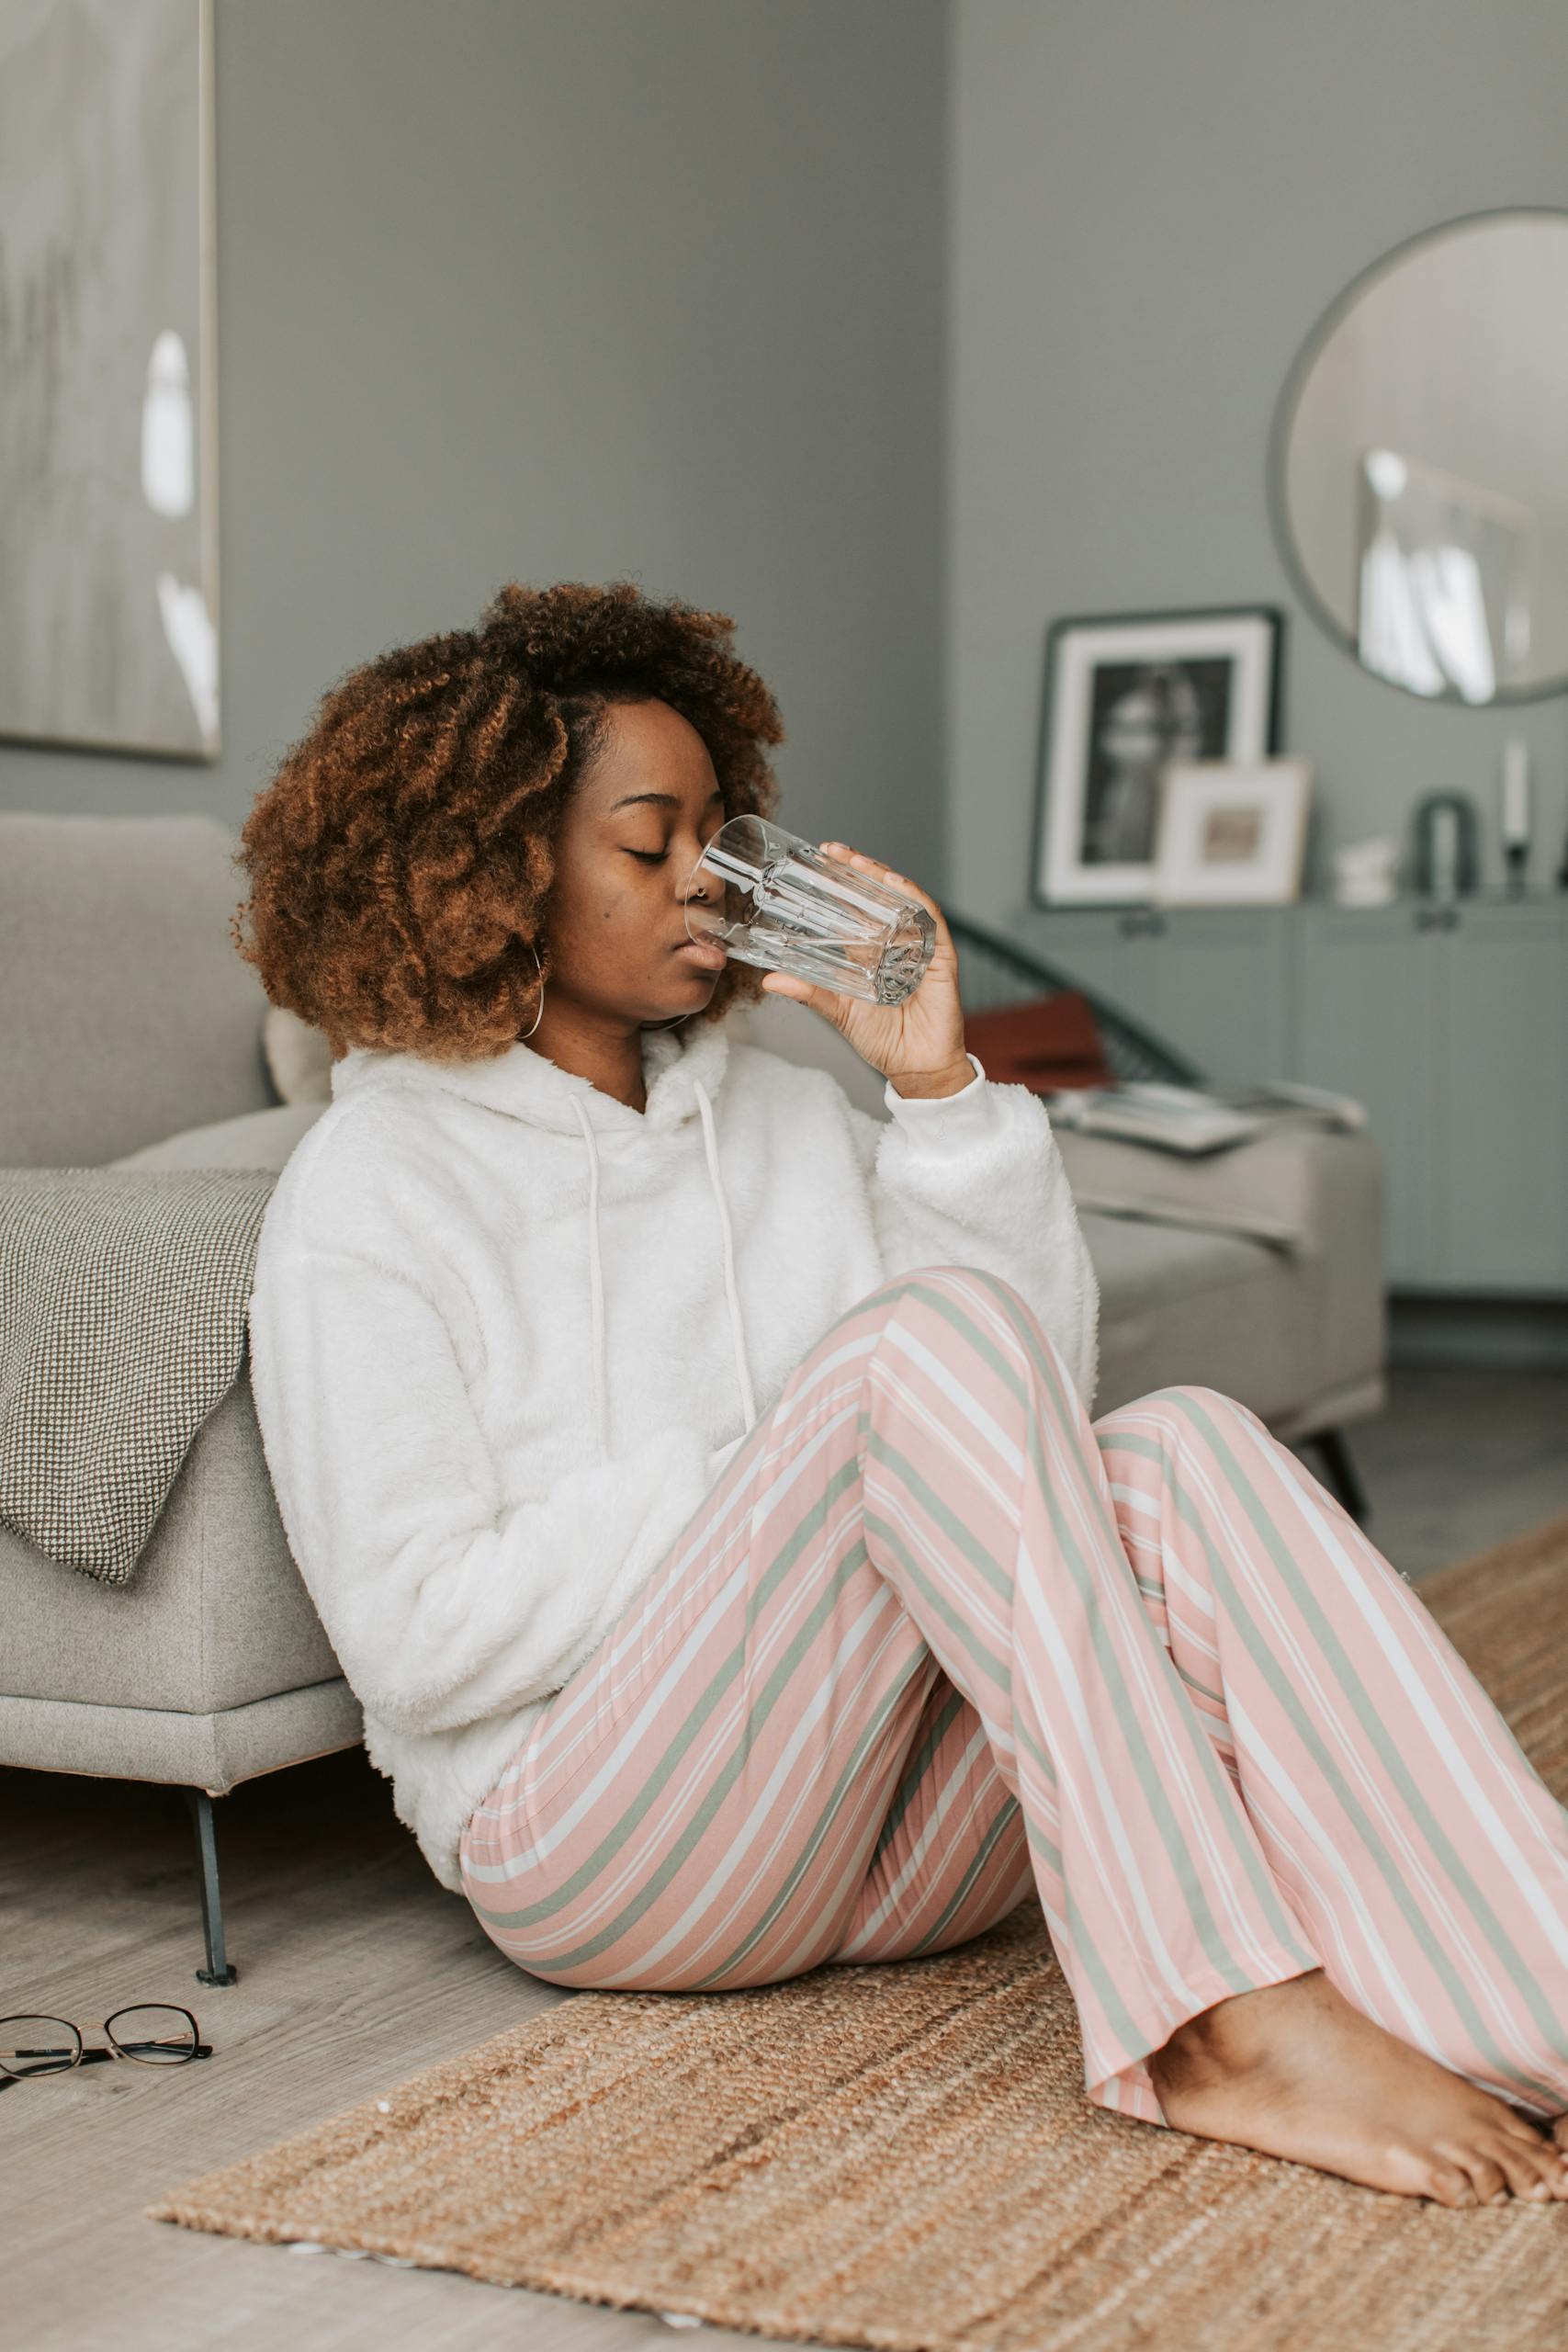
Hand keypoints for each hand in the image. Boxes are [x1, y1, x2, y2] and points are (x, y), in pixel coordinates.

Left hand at [757, 842, 971, 1092]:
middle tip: (833, 851)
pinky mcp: (941, 957)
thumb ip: (810, 992)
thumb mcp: (839, 1011)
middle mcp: (897, 943)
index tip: (819, 861)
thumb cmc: (883, 1040)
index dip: (840, 884)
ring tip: (858, 862)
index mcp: (872, 952)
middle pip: (879, 896)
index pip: (856, 908)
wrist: (914, 1068)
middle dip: (858, 871)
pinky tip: (897, 884)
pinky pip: (931, 920)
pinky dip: (915, 898)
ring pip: (904, 900)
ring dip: (882, 878)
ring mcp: (920, 947)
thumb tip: (770, 980)